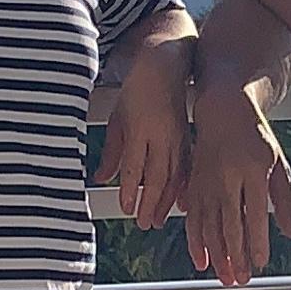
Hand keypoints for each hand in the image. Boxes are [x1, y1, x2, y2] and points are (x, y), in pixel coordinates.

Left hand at [104, 42, 196, 230]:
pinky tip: (182, 201)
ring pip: (174, 175)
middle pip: (157, 176)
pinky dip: (185, 186)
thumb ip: (111, 151)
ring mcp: (179, 137)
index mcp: (139, 128)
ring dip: (167, 200)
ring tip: (159, 219)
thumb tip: (101, 177)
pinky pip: (188, 167)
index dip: (130, 190)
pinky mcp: (189, 138)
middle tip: (145, 223)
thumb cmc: (137, 90)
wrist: (165, 66)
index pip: (134, 166)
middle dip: (151, 203)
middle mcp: (161, 135)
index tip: (127, 208)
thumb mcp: (118, 118)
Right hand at [183, 84, 290, 286]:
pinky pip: (193, 219)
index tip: (260, 261)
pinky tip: (202, 260)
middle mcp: (227, 177)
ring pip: (209, 226)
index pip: (255, 212)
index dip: (256, 240)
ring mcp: (207, 182)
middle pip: (230, 223)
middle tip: (241, 279)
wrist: (223, 111)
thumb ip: (284, 200)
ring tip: (225, 277)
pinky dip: (196, 242)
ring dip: (216, 255)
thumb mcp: (278, 164)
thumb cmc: (255, 137)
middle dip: (235, 255)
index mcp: (253, 170)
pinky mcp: (194, 186)